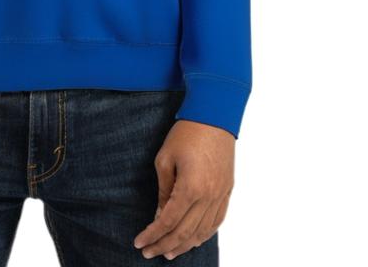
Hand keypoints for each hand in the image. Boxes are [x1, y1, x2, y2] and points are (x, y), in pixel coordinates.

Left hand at [132, 119, 233, 259]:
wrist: (214, 115)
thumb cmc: (186, 133)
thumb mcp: (165, 159)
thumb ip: (164, 191)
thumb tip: (160, 216)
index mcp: (190, 188)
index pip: (168, 221)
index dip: (152, 235)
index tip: (139, 242)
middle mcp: (208, 196)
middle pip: (185, 232)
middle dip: (165, 245)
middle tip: (149, 253)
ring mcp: (221, 195)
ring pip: (203, 232)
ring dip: (185, 245)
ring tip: (169, 252)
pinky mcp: (227, 190)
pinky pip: (217, 221)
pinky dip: (205, 234)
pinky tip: (194, 240)